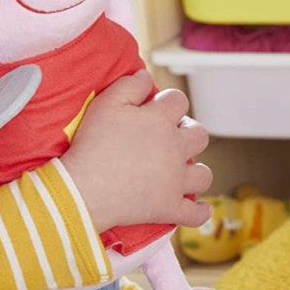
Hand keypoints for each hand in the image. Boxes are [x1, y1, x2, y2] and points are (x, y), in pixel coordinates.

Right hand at [60, 70, 211, 233]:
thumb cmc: (94, 144)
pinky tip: (196, 206)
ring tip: (180, 169)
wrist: (86, 188)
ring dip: (195, 169)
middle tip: (170, 135)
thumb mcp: (106, 103)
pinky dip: (199, 211)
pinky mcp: (170, 208)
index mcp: (161, 120)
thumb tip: (146, 76)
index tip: (154, 106)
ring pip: (203, 173)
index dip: (167, 100)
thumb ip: (130, 85)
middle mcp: (175, 149)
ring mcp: (176, 181)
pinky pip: (196, 214)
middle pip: (200, 134)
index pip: (178, 100)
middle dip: (188, 131)